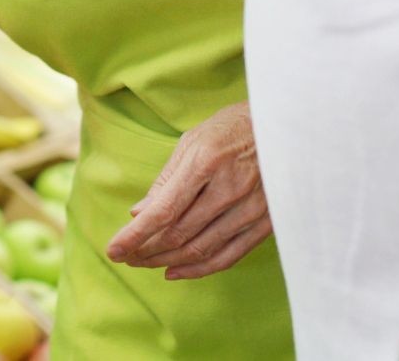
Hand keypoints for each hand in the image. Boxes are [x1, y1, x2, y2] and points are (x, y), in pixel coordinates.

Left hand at [106, 101, 271, 279]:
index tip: (114, 250)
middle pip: (180, 233)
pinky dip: (200, 269)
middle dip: (146, 250)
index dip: (135, 235)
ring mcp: (251, 208)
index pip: (164, 210)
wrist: (285, 127)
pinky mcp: (266, 223)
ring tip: (144, 263)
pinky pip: (229, 256)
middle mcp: (230, 188)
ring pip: (201, 249)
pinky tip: (176, 270)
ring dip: (167, 260)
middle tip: (126, 257)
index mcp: (206, 162)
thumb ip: (166, 180)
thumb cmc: (231, 129)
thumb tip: (138, 214)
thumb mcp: (192, 142)